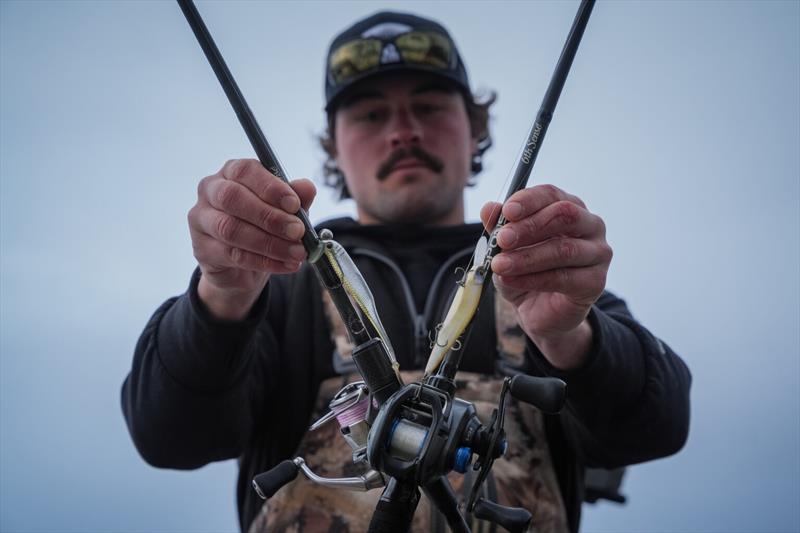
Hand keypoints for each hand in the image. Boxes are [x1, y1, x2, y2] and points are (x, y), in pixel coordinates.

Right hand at [188, 159, 315, 319]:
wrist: (243, 266)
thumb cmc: (264, 226)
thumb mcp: (286, 210)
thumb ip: (297, 197)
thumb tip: (307, 187)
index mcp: (231, 172)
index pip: (245, 171)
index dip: (271, 187)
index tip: (295, 204)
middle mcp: (210, 190)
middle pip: (233, 198)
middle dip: (270, 216)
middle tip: (298, 231)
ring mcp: (201, 220)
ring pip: (231, 229)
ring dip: (269, 243)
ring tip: (297, 252)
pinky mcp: (201, 248)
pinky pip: (232, 255)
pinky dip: (264, 261)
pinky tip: (286, 265)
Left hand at [480, 185, 611, 369]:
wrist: (539, 311)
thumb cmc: (526, 271)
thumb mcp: (506, 249)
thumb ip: (499, 228)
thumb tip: (488, 209)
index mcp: (569, 208)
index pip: (551, 195)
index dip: (529, 201)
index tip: (507, 212)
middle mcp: (590, 226)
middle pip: (565, 215)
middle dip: (529, 227)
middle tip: (502, 239)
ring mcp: (598, 253)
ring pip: (563, 249)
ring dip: (526, 257)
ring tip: (499, 265)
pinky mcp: (595, 282)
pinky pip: (563, 277)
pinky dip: (532, 279)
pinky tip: (510, 280)